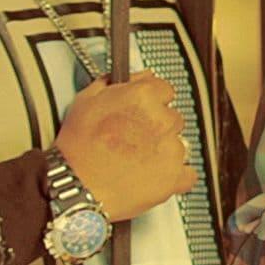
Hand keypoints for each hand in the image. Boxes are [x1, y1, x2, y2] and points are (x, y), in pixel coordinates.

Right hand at [53, 70, 195, 221]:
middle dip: (157, 127)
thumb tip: (132, 77)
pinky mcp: (174, 175)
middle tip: (134, 139)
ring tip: (137, 160)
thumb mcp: (86, 101)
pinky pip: (187, 174)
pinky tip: (154, 176)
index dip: (152, 102)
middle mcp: (162, 120)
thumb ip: (114, 83)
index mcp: (143, 97)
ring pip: (179, 144)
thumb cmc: (77, 148)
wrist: (76, 187)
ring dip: (163, 150)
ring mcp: (171, 148)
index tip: (143, 112)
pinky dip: (175, 176)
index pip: (165, 90)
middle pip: (173, 118)